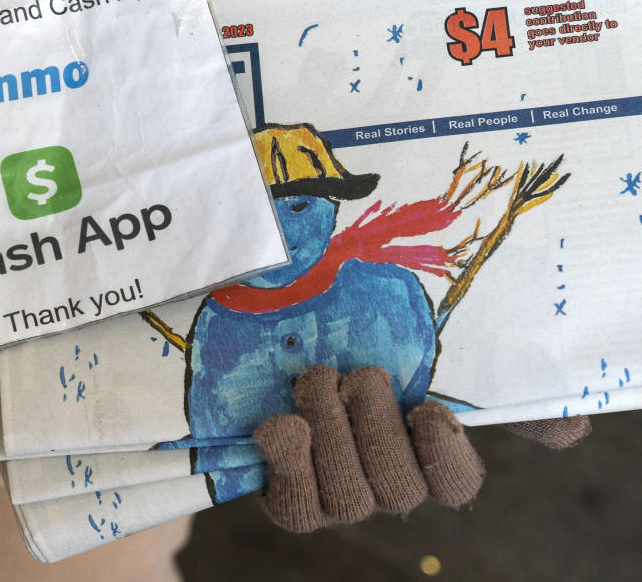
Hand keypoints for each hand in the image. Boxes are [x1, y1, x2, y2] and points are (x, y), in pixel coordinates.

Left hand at [254, 365, 590, 531]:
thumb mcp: (428, 357)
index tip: (430, 410)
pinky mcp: (290, 496)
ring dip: (332, 432)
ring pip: (347, 498)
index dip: (446, 456)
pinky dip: (288, 462)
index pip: (455, 483)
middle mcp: (385, 485)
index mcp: (426, 456)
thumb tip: (572, 431)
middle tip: (361, 377)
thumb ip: (492, 390)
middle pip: (396, 488)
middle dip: (378, 428)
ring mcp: (336, 497)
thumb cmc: (365, 352)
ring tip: (318, 381)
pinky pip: (293, 505)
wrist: (287, 349)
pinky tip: (282, 424)